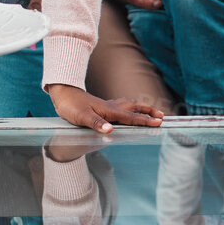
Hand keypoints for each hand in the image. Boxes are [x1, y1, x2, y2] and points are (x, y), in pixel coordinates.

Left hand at [47, 84, 163, 133]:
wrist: (62, 93)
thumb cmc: (71, 105)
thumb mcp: (82, 117)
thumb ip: (97, 123)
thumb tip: (110, 130)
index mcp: (109, 110)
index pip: (131, 117)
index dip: (146, 120)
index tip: (159, 122)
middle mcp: (111, 107)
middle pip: (134, 108)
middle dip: (148, 112)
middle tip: (161, 116)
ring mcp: (106, 106)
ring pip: (128, 105)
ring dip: (140, 108)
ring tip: (150, 111)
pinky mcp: (101, 106)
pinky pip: (120, 106)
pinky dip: (129, 108)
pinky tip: (127, 110)